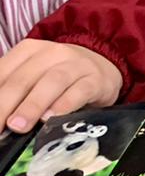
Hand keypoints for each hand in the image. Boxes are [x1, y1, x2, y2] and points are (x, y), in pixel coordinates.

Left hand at [0, 39, 121, 132]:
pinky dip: (63, 105)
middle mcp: (52, 53)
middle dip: (5, 105)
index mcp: (29, 50)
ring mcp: (76, 65)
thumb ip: (14, 91)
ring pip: (51, 82)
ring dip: (32, 106)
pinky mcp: (96, 80)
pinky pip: (79, 92)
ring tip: (18, 126)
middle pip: (23, 79)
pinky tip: (52, 119)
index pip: (3, 73)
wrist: (103, 65)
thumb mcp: (35, 76)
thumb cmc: (62, 76)